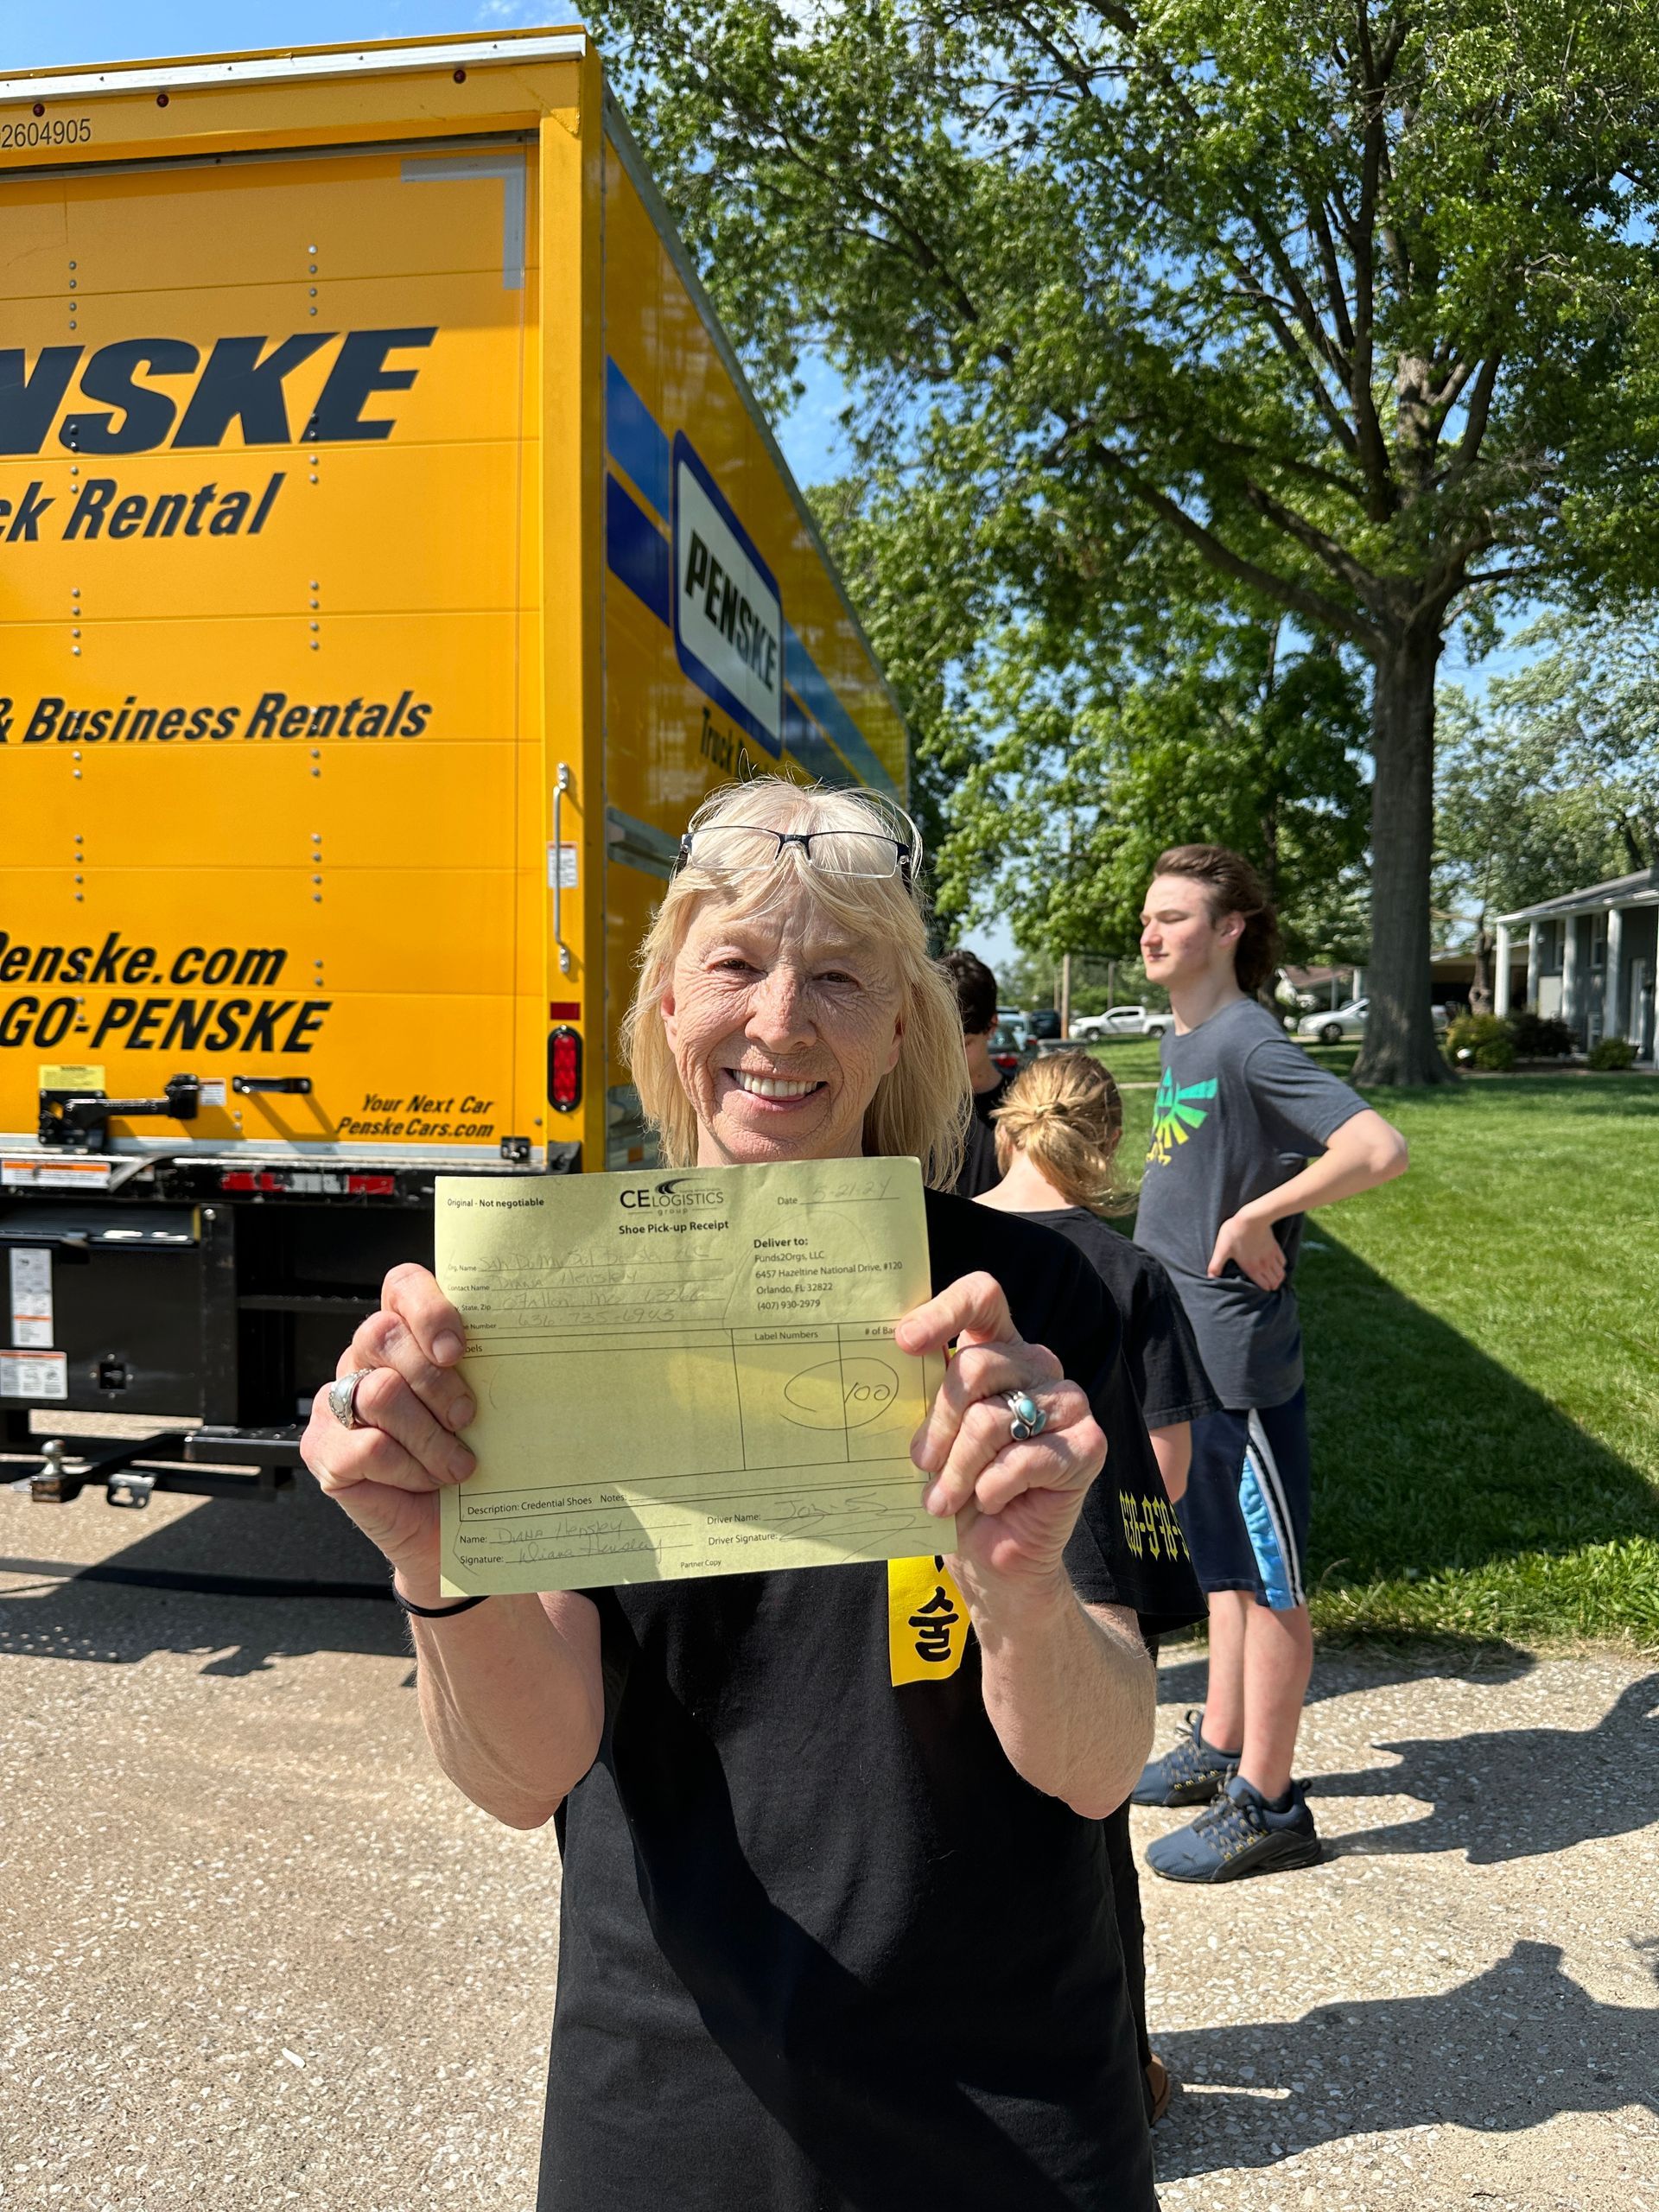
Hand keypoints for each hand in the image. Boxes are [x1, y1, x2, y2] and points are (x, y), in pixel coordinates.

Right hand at [299, 1263, 477, 1586]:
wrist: (451, 1534)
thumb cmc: (473, 1462)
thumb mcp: (487, 1407)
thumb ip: (483, 1370)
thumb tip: (526, 1346)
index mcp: (406, 1335)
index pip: (402, 1286)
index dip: (428, 1308)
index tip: (457, 1350)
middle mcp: (365, 1360)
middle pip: (384, 1334)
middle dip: (435, 1381)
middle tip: (466, 1417)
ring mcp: (337, 1402)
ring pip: (380, 1392)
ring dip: (430, 1436)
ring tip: (456, 1464)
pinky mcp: (323, 1448)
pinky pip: (366, 1446)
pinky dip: (407, 1468)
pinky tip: (424, 1481)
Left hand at [896, 1271, 1105, 1600]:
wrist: (993, 1558)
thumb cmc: (956, 1489)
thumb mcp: (932, 1434)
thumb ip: (923, 1394)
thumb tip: (888, 1361)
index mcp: (999, 1349)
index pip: (983, 1298)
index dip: (945, 1311)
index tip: (905, 1343)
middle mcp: (1038, 1365)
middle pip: (976, 1365)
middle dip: (937, 1423)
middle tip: (920, 1462)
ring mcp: (1069, 1403)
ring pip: (991, 1418)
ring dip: (957, 1469)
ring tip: (944, 1500)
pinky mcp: (1089, 1446)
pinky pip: (1023, 1459)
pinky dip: (992, 1488)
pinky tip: (990, 1501)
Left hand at [1207, 1211, 1285, 1291]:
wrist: (1252, 1218)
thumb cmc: (1234, 1233)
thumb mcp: (1222, 1250)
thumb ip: (1216, 1265)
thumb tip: (1210, 1278)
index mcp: (1252, 1268)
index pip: (1264, 1286)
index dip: (1264, 1290)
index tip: (1260, 1290)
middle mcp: (1264, 1265)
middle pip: (1275, 1282)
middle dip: (1272, 1286)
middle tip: (1268, 1285)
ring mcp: (1271, 1256)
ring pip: (1281, 1274)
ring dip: (1278, 1278)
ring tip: (1273, 1278)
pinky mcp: (1276, 1247)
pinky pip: (1283, 1262)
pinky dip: (1281, 1266)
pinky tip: (1276, 1265)